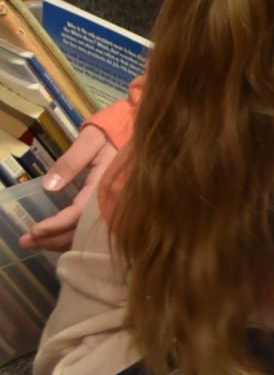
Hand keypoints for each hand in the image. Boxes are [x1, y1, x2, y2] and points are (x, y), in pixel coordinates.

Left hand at [18, 125, 115, 252]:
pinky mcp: (118, 207)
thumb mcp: (92, 139)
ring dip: (62, 241)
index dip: (57, 225)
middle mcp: (114, 200)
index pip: (79, 213)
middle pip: (83, 230)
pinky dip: (76, 236)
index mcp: (107, 184)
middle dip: (53, 239)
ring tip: (38, 243)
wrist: (147, 131)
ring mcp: (118, 206)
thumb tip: (49, 187)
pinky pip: (96, 229)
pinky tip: (61, 237)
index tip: (34, 231)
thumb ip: (71, 161)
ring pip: (89, 234)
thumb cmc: (116, 131)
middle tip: (26, 242)